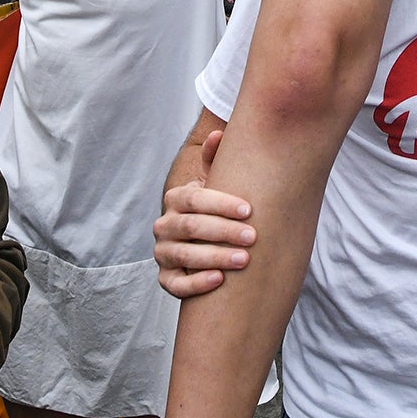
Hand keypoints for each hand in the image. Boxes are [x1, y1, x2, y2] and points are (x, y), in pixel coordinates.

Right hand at [153, 129, 256, 298]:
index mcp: (176, 198)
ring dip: (215, 257)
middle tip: (253, 237)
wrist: (203, 239)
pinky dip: (197, 283)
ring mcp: (163, 253)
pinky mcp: (167, 278)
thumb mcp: (215, 183)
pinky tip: (219, 280)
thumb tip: (218, 133)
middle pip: (191, 228)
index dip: (222, 205)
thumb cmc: (216, 207)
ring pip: (185, 256)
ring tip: (243, 259)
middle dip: (224, 232)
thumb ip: (215, 159)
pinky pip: (177, 284)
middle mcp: (165, 225)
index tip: (249, 210)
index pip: (195, 200)